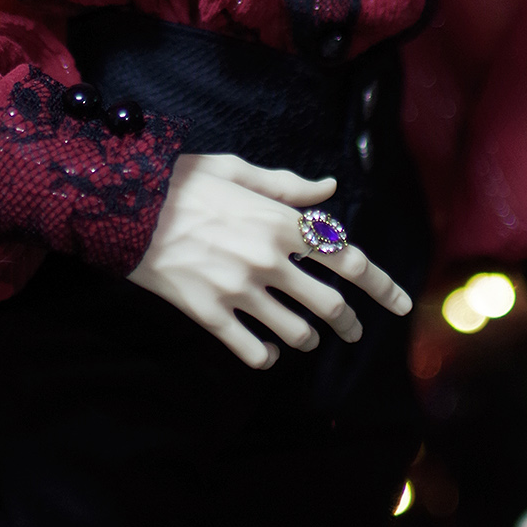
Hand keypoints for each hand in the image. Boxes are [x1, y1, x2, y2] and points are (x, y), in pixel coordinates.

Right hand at [127, 153, 411, 369]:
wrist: (125, 204)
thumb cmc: (182, 181)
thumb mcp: (238, 170)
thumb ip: (288, 186)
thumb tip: (330, 190)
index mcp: (281, 223)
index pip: (348, 259)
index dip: (382, 285)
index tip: (401, 304)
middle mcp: (269, 260)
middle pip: (330, 306)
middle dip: (350, 324)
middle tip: (352, 332)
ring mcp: (241, 291)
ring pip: (296, 334)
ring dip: (307, 340)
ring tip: (303, 338)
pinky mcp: (210, 314)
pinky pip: (253, 351)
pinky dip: (267, 357)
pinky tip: (266, 352)